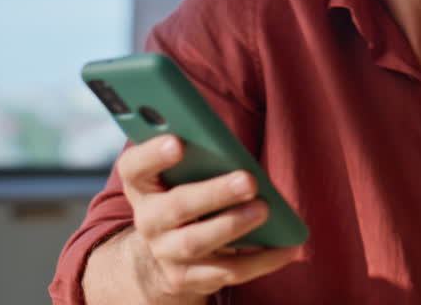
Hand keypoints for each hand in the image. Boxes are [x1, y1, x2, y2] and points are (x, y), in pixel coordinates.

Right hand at [114, 135, 300, 300]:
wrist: (165, 251)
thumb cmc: (187, 191)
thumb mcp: (182, 172)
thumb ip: (199, 155)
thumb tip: (235, 151)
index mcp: (142, 184)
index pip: (134, 167)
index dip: (152, 155)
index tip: (177, 142)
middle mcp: (148, 220)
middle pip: (176, 206)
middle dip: (214, 193)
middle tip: (248, 181)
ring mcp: (165, 252)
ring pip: (197, 242)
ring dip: (233, 225)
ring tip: (265, 210)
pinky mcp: (187, 278)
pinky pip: (227, 271)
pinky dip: (260, 260)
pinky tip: (287, 247)